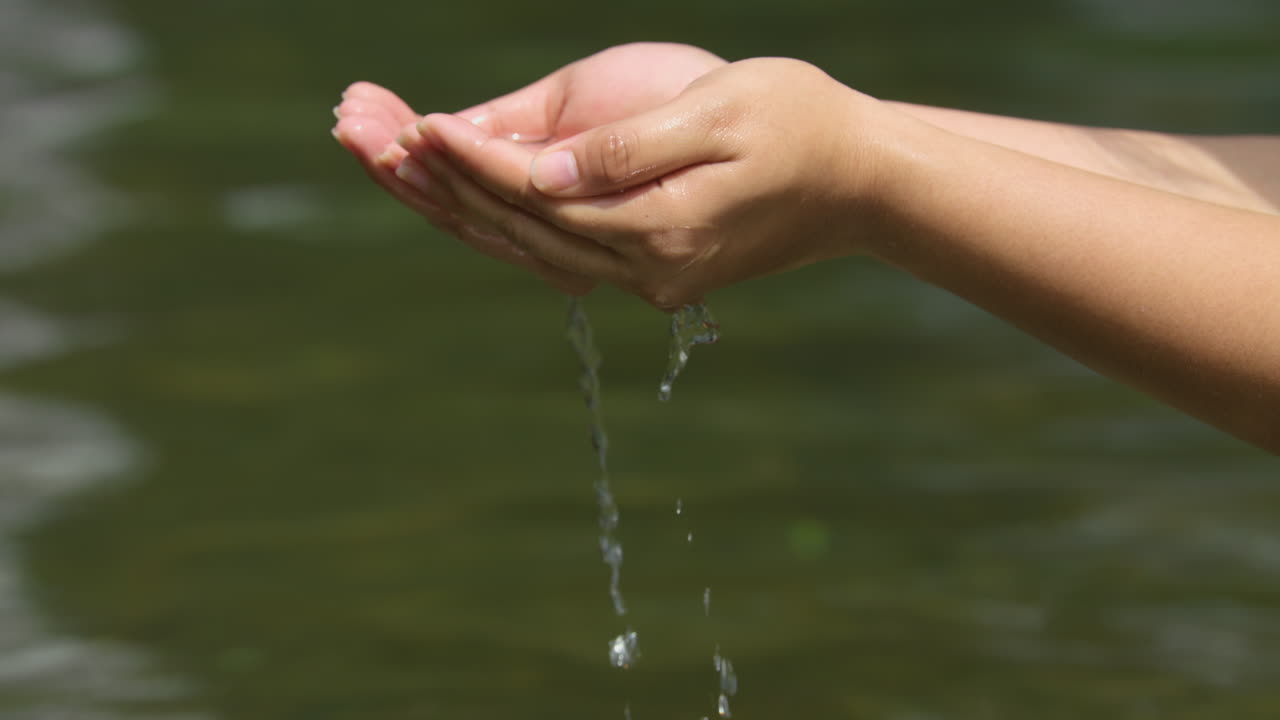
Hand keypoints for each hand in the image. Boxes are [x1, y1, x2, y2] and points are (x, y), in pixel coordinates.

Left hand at [399, 58, 897, 307]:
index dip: (473, 158)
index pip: (538, 194)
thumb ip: (628, 149)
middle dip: (437, 182)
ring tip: (388, 158)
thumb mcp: (719, 113)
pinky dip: (499, 222)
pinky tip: (457, 196)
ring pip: (526, 246)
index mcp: (661, 229)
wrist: (856, 181)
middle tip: (361, 133)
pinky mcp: (648, 270)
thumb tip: (541, 172)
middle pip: (516, 229)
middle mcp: (644, 269)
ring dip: (455, 204)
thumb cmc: (796, 124)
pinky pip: (553, 250)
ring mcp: (646, 278)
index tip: (414, 123)